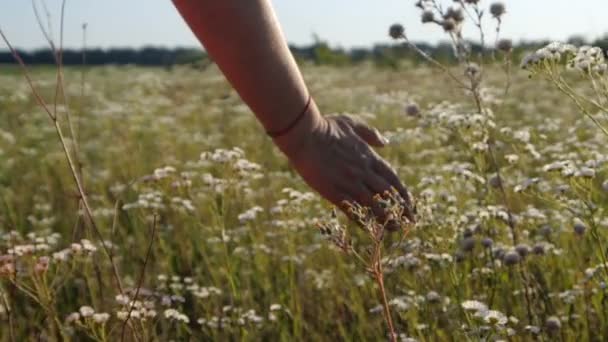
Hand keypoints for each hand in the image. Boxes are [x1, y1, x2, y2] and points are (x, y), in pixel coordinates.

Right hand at [273, 105, 414, 223]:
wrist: (305, 135)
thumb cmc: (326, 126)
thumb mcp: (352, 123)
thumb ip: (370, 134)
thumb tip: (385, 142)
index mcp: (368, 157)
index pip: (392, 178)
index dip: (403, 192)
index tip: (410, 202)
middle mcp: (363, 172)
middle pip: (387, 194)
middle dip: (401, 208)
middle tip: (410, 220)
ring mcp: (349, 183)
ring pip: (374, 205)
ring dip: (387, 218)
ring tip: (396, 228)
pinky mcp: (334, 192)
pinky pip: (352, 210)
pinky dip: (363, 220)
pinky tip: (370, 229)